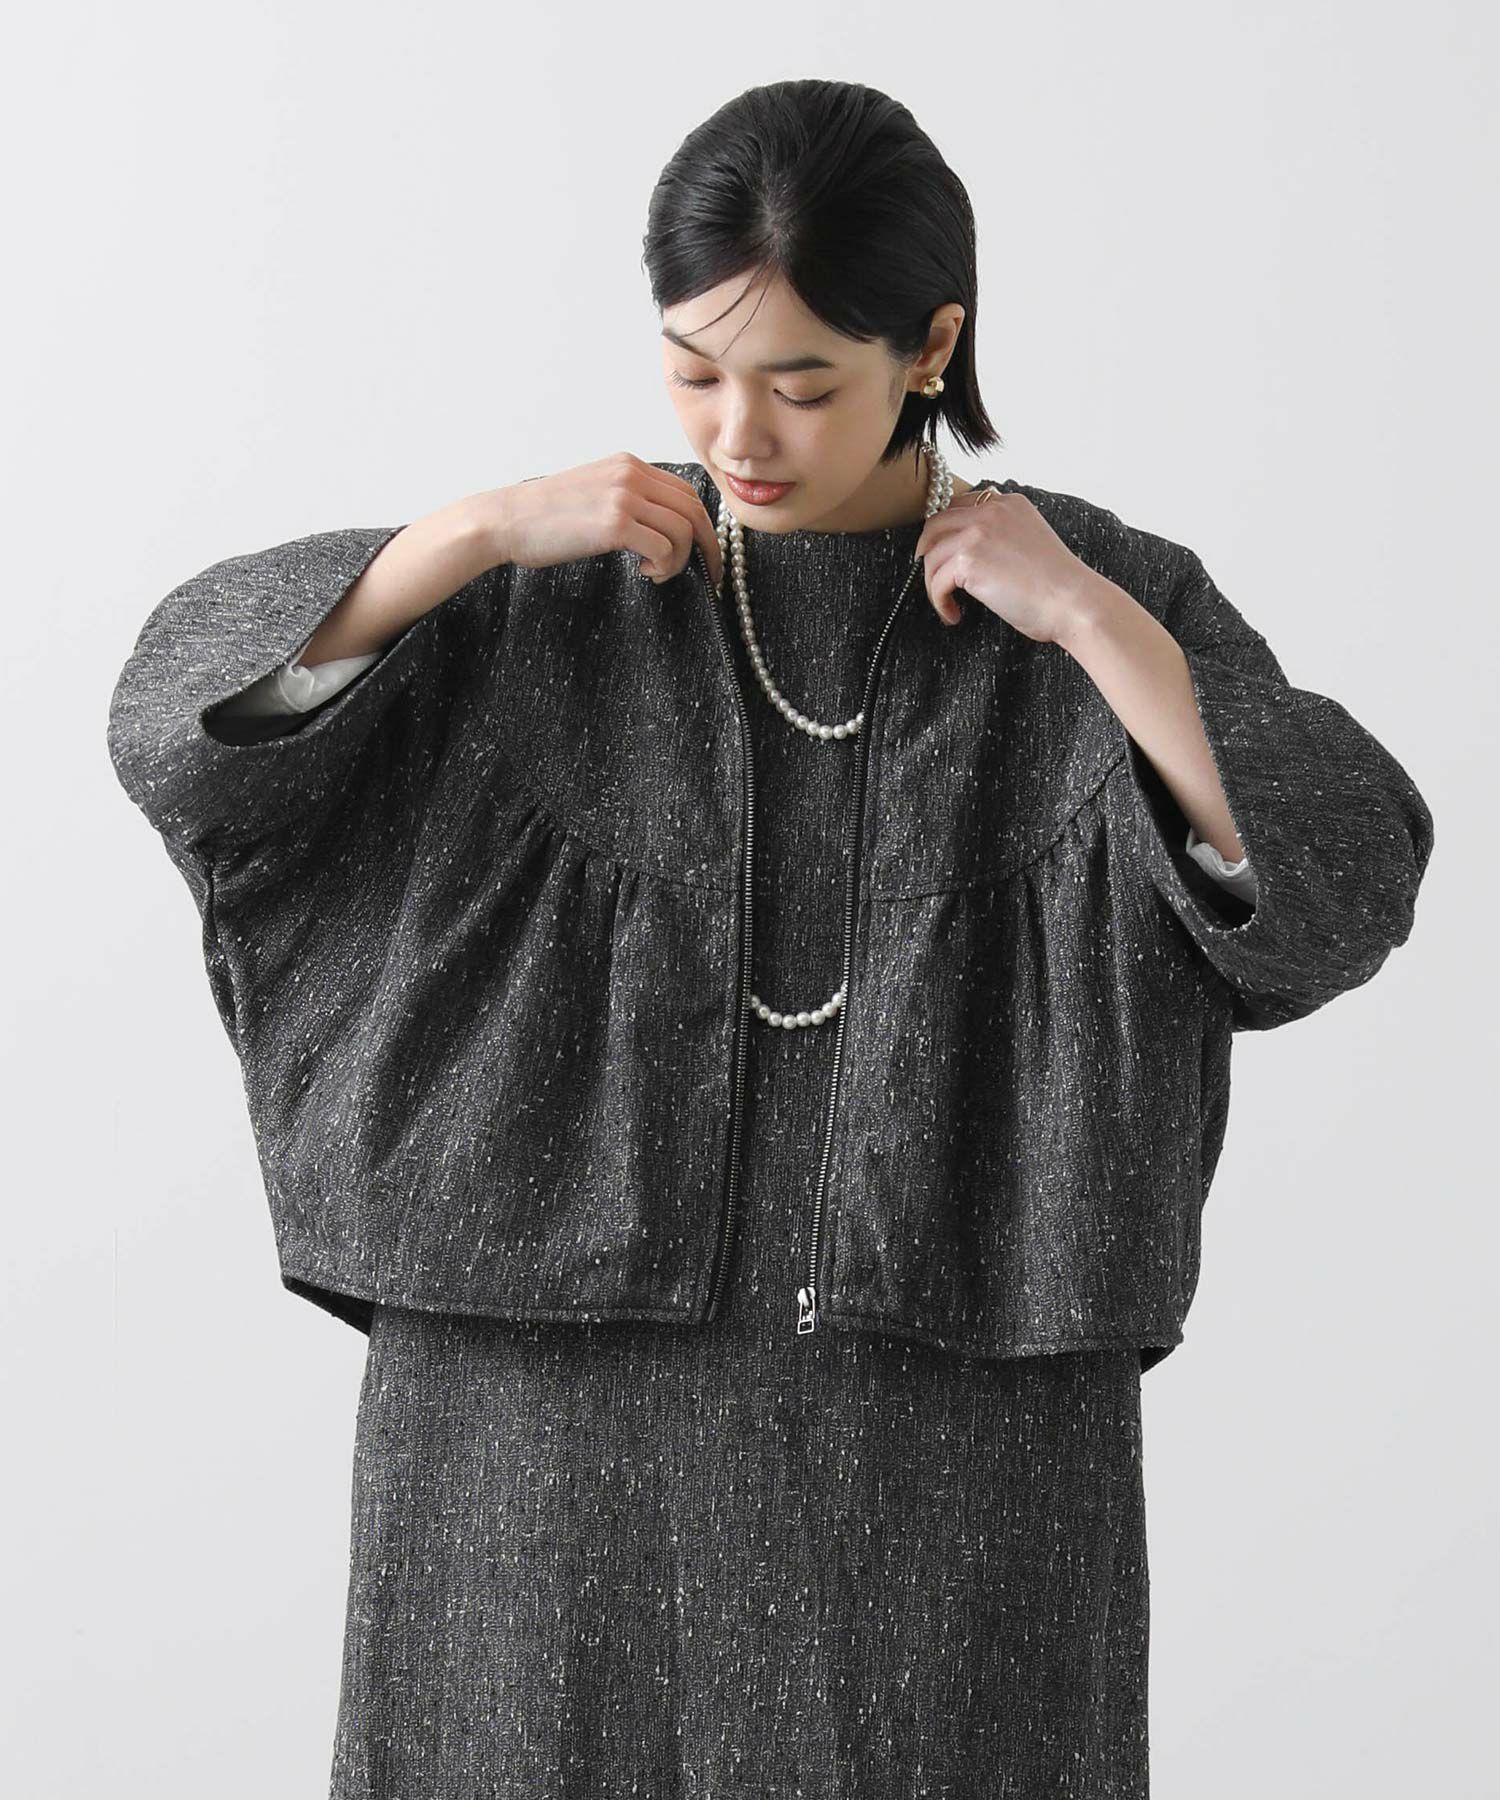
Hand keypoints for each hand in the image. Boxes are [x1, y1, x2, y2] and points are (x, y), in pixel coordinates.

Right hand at [482, 451, 724, 590]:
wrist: (506, 520)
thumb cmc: (544, 517)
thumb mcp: (593, 492)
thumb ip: (628, 499)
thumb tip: (661, 527)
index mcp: (628, 465)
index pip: (685, 492)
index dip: (702, 526)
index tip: (705, 553)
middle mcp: (630, 474)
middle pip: (693, 510)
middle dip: (707, 547)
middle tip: (708, 576)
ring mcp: (623, 496)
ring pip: (683, 531)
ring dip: (679, 561)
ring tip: (656, 573)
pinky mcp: (615, 523)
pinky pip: (664, 548)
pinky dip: (663, 567)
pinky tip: (644, 573)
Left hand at [914, 488, 1105, 644]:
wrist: (1073, 601)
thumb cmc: (1057, 584)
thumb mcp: (1029, 541)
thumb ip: (1002, 535)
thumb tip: (970, 553)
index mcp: (1009, 503)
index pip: (959, 506)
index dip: (944, 531)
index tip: (941, 553)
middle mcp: (991, 510)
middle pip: (936, 524)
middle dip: (928, 553)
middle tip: (933, 577)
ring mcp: (977, 532)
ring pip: (932, 556)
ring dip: (934, 584)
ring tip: (949, 605)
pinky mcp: (968, 560)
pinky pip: (936, 581)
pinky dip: (940, 602)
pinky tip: (954, 615)